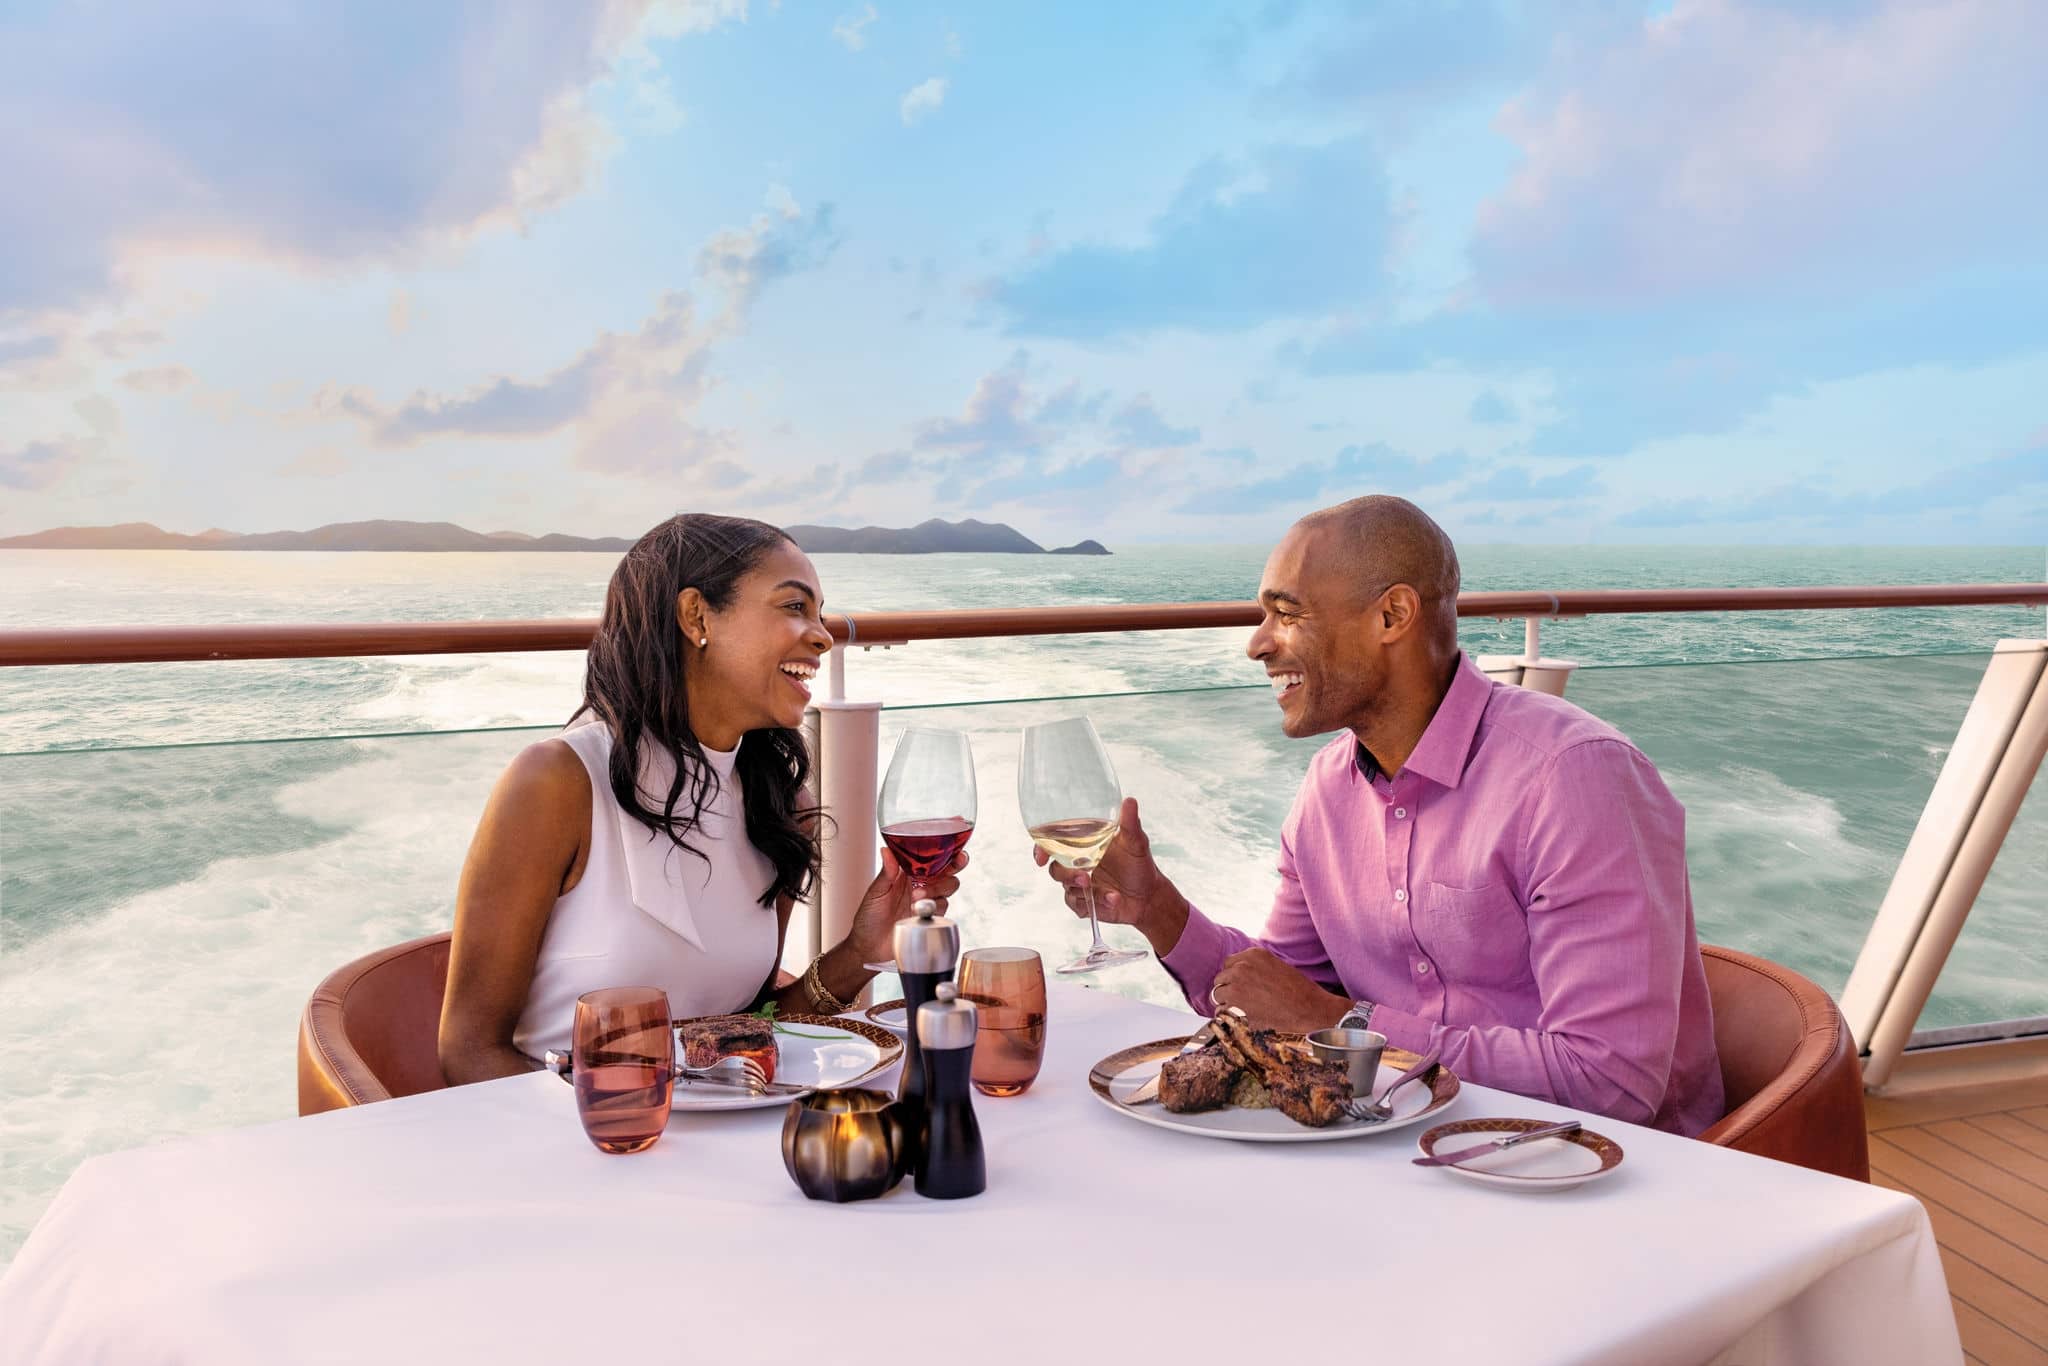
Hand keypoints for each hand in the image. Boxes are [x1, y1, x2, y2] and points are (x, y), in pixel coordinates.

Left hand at [846, 847, 965, 967]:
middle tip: (947, 871)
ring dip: (936, 890)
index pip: (932, 860)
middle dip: (952, 869)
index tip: (956, 853)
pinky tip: (916, 911)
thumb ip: (886, 872)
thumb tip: (887, 851)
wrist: (869, 945)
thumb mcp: (876, 892)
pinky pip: (942, 908)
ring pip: (948, 889)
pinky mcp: (929, 918)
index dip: (948, 854)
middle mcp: (921, 886)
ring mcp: (926, 902)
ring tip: (916, 898)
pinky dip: (933, 908)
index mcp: (908, 874)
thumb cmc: (869, 917)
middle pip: (947, 873)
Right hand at [1033, 797, 1182, 941]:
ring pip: (1066, 888)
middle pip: (1054, 868)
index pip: (1052, 843)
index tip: (1041, 857)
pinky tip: (1113, 899)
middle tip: (1084, 877)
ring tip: (1106, 892)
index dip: (1041, 848)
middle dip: (1066, 874)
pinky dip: (1097, 903)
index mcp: (1082, 845)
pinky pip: (1079, 905)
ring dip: (1083, 890)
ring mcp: (1078, 885)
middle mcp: (1076, 864)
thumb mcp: (1136, 843)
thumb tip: (1130, 801)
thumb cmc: (1139, 865)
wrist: (1149, 897)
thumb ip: (1130, 824)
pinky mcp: (1083, 904)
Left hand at [1209, 948, 1348, 1034]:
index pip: (1229, 963)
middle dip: (1228, 988)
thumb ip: (1255, 967)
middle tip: (1242, 1001)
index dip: (1233, 976)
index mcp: (1253, 955)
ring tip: (1244, 1011)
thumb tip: (1237, 975)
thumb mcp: (1276, 967)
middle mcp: (1241, 968)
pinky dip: (1229, 1017)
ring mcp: (1236, 988)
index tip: (1240, 986)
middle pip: (1221, 978)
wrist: (1311, 1010)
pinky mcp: (1235, 1008)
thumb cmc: (1299, 991)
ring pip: (1218, 994)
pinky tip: (1244, 1019)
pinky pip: (1221, 1012)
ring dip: (1227, 1002)